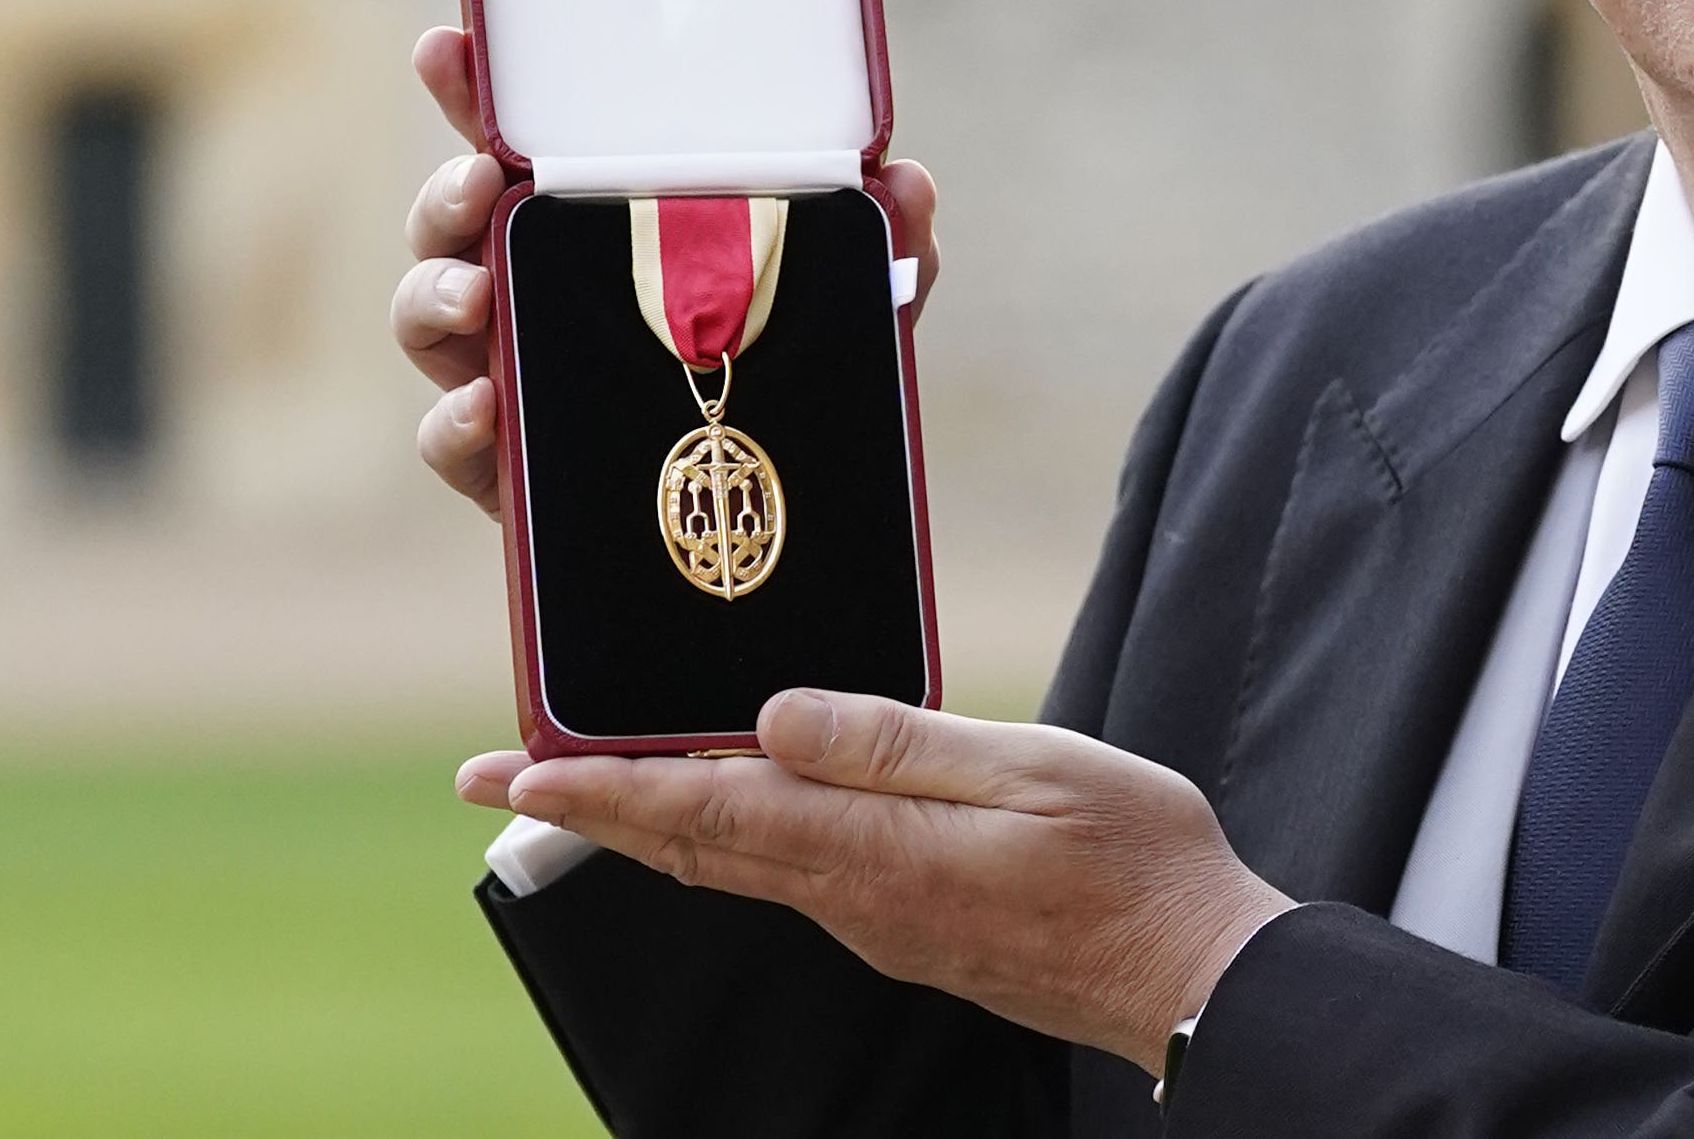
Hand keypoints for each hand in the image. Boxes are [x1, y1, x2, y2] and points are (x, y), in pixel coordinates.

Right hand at [390, 27, 943, 520]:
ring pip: (426, 316)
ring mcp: (506, 371)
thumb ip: (885, 246)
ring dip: (433, 295)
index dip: (474, 92)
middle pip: (451, 221)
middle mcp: (534, 287)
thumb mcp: (847, 310)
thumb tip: (905, 179)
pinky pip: (448, 440)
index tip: (449, 45)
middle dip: (445, 193)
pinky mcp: (502, 467)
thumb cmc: (785, 384)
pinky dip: (454, 422)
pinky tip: (486, 407)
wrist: (771, 521)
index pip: (521, 143)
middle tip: (479, 182)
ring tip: (475, 292)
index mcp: (596, 226)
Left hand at [458, 693, 1293, 1067]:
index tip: (512, 774)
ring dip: (652, 824)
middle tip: (499, 781)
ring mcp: (880, 923)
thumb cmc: (1134, 860)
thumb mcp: (1027, 770)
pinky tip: (725, 809)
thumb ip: (896, 745)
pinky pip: (788, 876)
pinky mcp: (910, 928)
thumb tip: (773, 719)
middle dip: (592, 811)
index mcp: (875, 855)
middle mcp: (856, 900)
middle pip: (697, 849)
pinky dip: (726, 836)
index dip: (602, 792)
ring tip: (586, 789)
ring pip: (736, 866)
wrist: (1195, 974)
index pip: (706, 815)